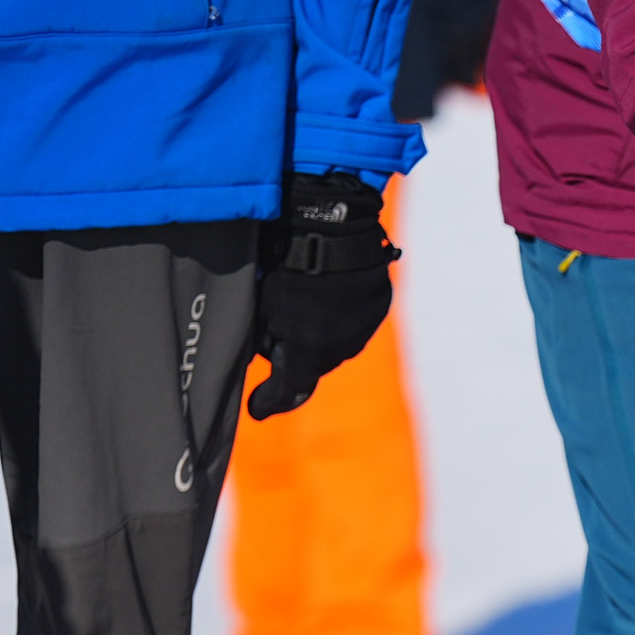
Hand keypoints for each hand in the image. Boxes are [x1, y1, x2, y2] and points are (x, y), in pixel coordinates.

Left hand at [248, 171, 399, 420]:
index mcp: (311, 354)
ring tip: (306, 302)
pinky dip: (340, 312)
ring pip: (337, 341)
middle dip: (297, 355)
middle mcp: (342, 350)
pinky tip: (328, 288)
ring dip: (321, 331)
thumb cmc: (287, 264)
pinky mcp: (379, 304)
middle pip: (315, 363)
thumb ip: (262, 340)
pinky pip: (355, 318)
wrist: (334, 226)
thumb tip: (258, 357)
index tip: (255, 409)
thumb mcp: (261, 305)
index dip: (270, 403)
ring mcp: (365, 328)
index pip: (289, 392)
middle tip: (277, 333)